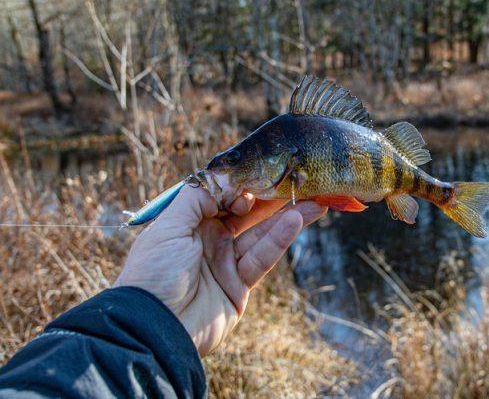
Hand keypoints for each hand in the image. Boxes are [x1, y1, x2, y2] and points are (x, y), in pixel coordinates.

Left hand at [114, 186, 325, 354]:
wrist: (154, 328)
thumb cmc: (153, 273)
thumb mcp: (167, 227)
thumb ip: (197, 198)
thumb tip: (225, 183)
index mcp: (189, 223)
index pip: (223, 198)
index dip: (240, 188)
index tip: (254, 183)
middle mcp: (209, 240)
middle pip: (247, 214)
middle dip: (272, 199)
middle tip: (300, 183)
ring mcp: (225, 263)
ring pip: (261, 234)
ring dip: (287, 217)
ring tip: (313, 201)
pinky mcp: (239, 286)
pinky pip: (262, 257)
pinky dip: (279, 239)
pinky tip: (296, 220)